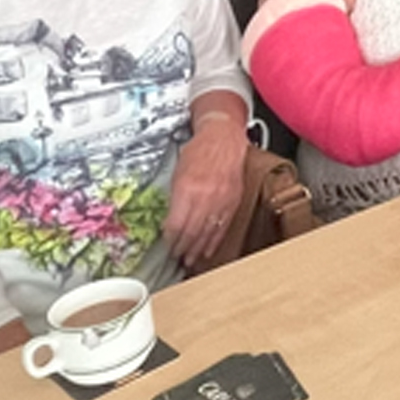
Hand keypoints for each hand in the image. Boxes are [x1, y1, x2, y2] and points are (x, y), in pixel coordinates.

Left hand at [163, 119, 249, 268]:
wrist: (224, 139)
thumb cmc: (200, 151)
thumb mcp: (179, 172)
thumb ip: (176, 198)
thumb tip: (170, 220)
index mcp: (188, 189)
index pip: (176, 224)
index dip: (170, 238)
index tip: (166, 244)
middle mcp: (205, 197)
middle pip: (192, 232)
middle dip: (182, 247)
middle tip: (176, 257)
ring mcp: (221, 201)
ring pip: (207, 233)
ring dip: (197, 249)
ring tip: (190, 260)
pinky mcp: (233, 202)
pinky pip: (222, 227)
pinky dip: (214, 241)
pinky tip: (208, 250)